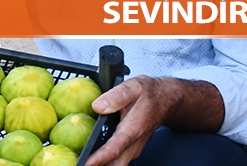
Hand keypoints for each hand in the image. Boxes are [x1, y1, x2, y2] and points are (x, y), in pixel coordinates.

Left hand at [83, 76, 222, 165]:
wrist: (166, 99)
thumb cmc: (150, 93)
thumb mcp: (134, 87)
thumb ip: (116, 96)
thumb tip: (98, 106)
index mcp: (133, 129)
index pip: (114, 149)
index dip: (99, 158)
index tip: (86, 163)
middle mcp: (134, 143)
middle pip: (115, 163)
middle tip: (80, 163)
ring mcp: (133, 148)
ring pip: (117, 164)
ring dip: (102, 164)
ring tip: (84, 162)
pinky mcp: (131, 148)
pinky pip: (118, 160)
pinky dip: (106, 161)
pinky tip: (93, 158)